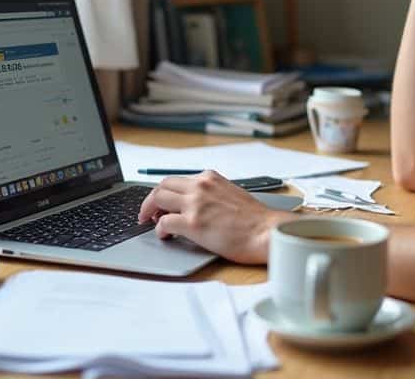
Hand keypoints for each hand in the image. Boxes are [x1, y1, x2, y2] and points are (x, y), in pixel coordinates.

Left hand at [137, 171, 291, 263]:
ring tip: (151, 223)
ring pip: (157, 199)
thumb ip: (210, 194)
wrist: (266, 232)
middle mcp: (200, 186)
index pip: (176, 180)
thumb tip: (194, 204)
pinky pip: (164, 223)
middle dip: (150, 200)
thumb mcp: (230, 193)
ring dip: (150, 211)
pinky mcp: (192, 223)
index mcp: (209, 177)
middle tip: (148, 214)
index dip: (164, 193)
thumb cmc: (254, 220)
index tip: (160, 203)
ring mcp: (195, 203)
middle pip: (162, 186)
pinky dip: (160, 230)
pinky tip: (165, 236)